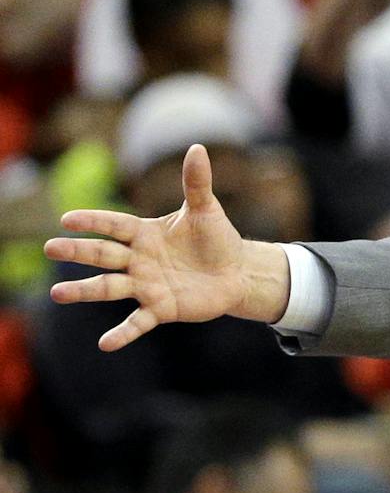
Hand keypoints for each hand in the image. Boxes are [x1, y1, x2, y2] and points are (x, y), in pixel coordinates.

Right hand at [44, 145, 290, 350]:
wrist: (236, 272)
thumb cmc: (216, 239)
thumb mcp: (206, 209)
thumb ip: (196, 182)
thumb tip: (197, 148)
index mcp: (144, 233)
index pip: (113, 225)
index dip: (92, 222)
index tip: (67, 219)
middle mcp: (138, 260)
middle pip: (103, 255)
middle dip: (78, 253)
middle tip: (50, 249)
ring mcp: (147, 286)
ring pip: (110, 288)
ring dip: (85, 291)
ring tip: (58, 294)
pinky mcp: (161, 309)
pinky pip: (138, 322)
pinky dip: (123, 333)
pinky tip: (105, 344)